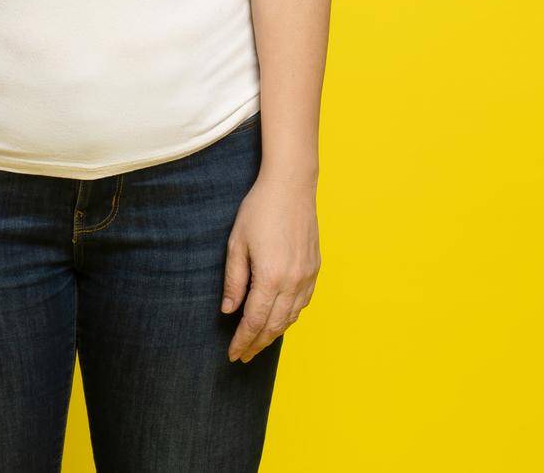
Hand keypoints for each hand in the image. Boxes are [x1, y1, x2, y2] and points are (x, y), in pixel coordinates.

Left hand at [220, 173, 320, 362]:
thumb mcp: (237, 243)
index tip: (232, 354)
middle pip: (274, 325)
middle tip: (243, 357)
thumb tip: (229, 310)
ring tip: (259, 342)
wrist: (291, 186)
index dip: (242, 340)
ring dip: (274, 333)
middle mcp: (293, 282)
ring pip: (291, 317)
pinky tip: (280, 319)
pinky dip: (290, 316)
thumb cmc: (259, 210)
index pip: (254, 321)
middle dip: (257, 344)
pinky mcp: (315, 269)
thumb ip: (234, 280)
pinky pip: (303, 303)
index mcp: (271, 277)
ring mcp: (307, 276)